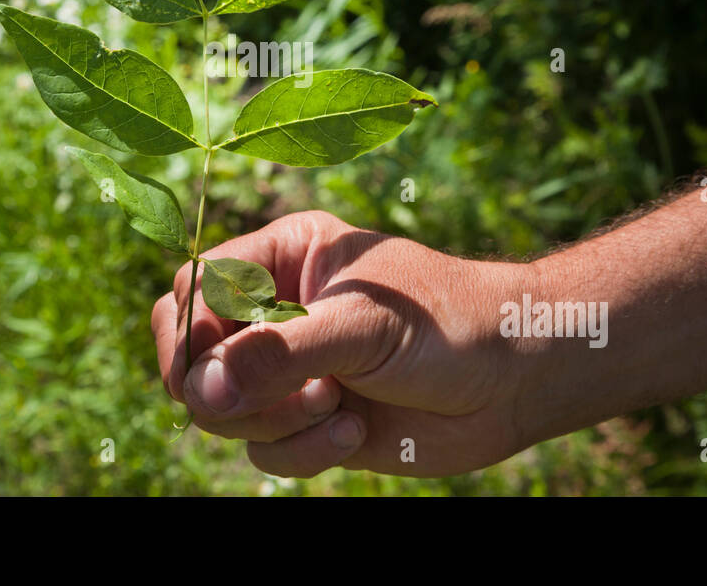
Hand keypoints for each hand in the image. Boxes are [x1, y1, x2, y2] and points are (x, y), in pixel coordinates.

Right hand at [151, 210, 545, 477]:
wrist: (514, 380)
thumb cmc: (447, 324)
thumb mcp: (360, 326)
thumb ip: (277, 354)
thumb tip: (200, 391)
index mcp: (283, 257)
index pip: (196, 287)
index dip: (193, 331)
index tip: (217, 368)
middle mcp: (277, 310)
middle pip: (192, 352)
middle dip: (224, 386)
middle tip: (258, 399)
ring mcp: (290, 369)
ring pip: (223, 409)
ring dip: (274, 420)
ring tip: (333, 405)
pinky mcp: (308, 420)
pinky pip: (263, 450)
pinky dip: (303, 450)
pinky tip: (355, 430)